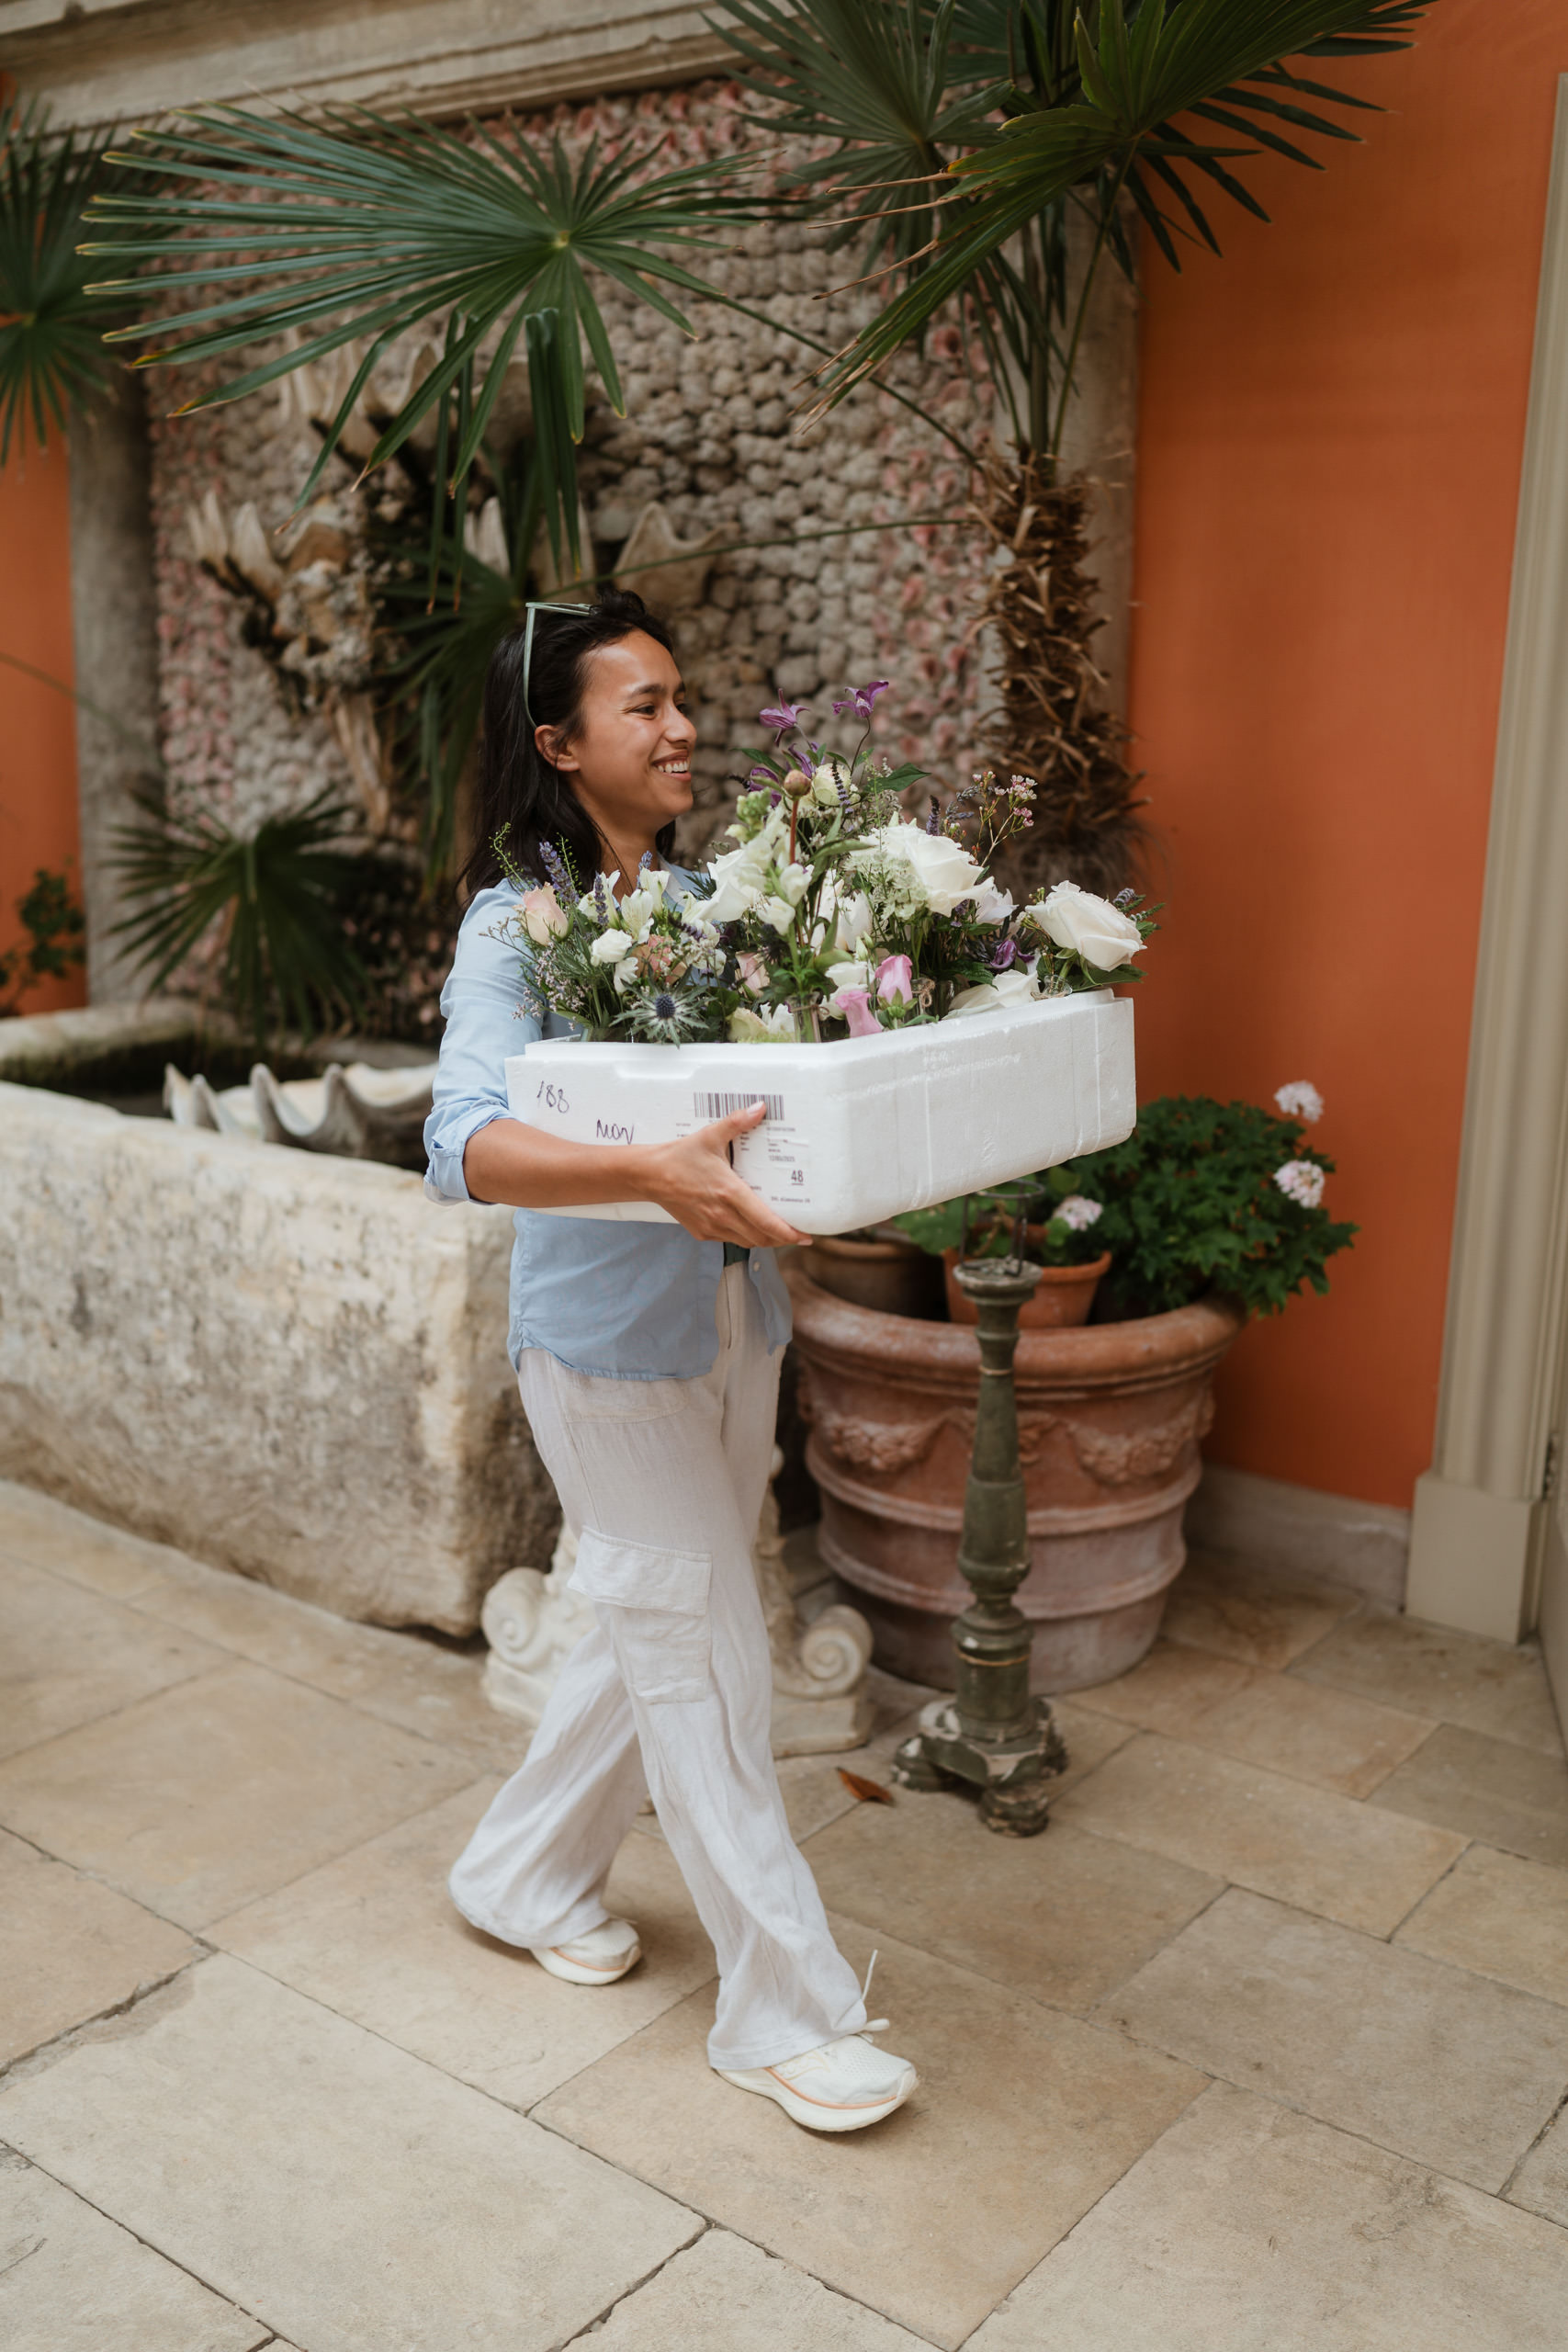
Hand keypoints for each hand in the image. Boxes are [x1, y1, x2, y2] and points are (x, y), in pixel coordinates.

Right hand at [644, 1101, 807, 1247]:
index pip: (766, 1222)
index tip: (805, 1235)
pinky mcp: (701, 1232)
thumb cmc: (680, 1157)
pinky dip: (744, 1237)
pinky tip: (749, 1226)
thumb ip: (737, 1122)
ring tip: (778, 1231)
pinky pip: (730, 1240)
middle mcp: (722, 1215)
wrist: (649, 1175)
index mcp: (729, 1193)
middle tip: (798, 1233)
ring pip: (747, 1242)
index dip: (789, 1233)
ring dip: (764, 1239)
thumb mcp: (710, 1136)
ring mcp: (711, 1226)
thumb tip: (760, 1108)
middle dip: (782, 1239)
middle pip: (762, 1238)